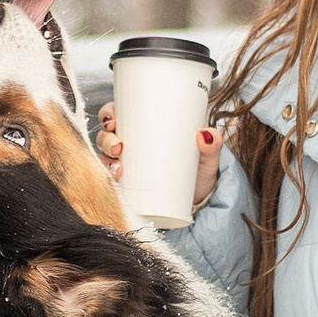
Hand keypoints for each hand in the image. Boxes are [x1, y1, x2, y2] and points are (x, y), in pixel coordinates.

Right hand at [97, 102, 221, 210]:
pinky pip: (109, 180)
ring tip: (118, 167)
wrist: (198, 202)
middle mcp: (131, 145)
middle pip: (107, 135)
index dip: (108, 114)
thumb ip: (213, 146)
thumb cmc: (198, 173)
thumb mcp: (207, 158)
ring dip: (104, 159)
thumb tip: (206, 135)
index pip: (119, 114)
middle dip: (105, 138)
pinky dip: (107, 180)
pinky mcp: (127, 187)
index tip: (112, 119)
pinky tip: (113, 181)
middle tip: (118, 146)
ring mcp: (127, 166)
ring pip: (105, 157)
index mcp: (145, 128)